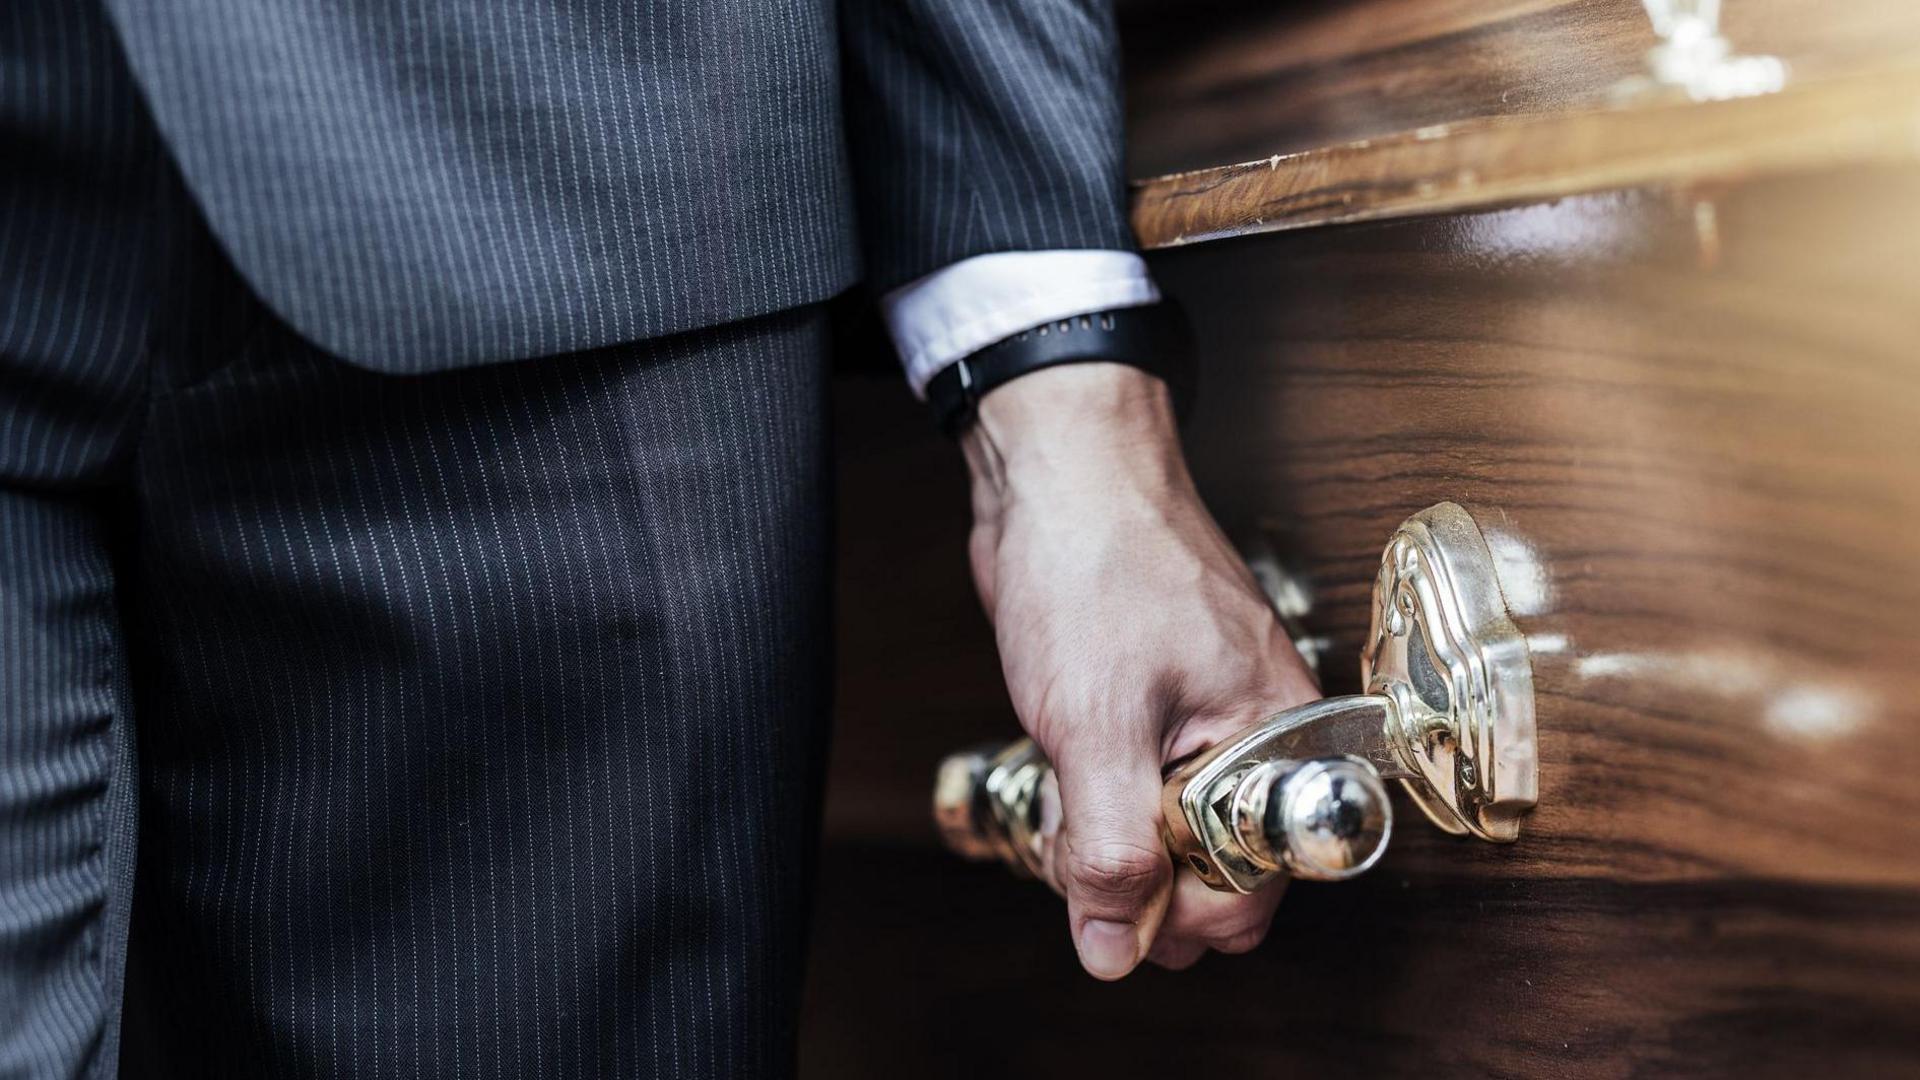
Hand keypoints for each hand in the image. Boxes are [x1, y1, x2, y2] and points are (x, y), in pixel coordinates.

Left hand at [960, 362, 1320, 978]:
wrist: (1055, 474)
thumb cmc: (1096, 566)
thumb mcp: (1097, 724)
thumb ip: (1109, 847)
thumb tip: (1114, 949)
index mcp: (1277, 740)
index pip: (1256, 888)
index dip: (1180, 914)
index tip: (1112, 903)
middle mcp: (1252, 738)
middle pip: (1209, 871)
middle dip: (1135, 880)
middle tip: (1072, 845)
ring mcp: (1200, 723)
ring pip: (1161, 833)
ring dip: (1102, 839)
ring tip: (1059, 799)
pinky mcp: (1151, 708)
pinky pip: (1133, 788)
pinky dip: (1090, 797)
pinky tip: (1056, 773)